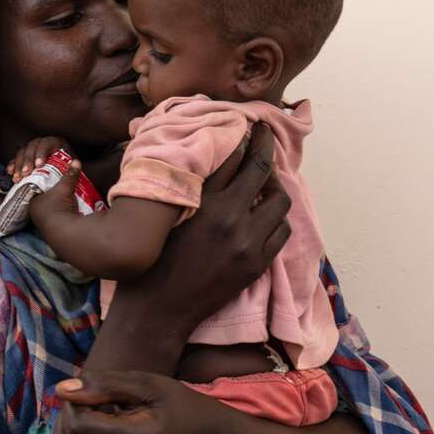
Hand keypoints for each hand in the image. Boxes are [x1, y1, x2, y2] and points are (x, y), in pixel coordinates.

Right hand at [6, 136, 72, 181]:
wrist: (62, 180)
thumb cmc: (68, 175)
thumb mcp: (71, 169)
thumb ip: (72, 168)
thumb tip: (76, 163)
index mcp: (57, 143)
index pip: (47, 143)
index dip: (41, 153)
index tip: (38, 165)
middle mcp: (44, 143)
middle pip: (32, 147)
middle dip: (27, 160)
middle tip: (25, 173)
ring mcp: (33, 150)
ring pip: (22, 152)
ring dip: (18, 164)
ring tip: (17, 177)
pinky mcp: (25, 158)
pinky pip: (16, 158)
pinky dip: (12, 165)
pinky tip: (11, 172)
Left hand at [28, 156, 82, 234]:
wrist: (66, 232)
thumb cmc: (58, 207)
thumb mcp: (64, 188)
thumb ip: (69, 175)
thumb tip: (76, 161)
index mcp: (32, 202)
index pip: (34, 189)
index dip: (41, 182)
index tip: (49, 177)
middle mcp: (35, 213)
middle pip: (42, 199)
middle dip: (50, 193)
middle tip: (58, 186)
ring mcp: (44, 223)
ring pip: (49, 209)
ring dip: (57, 203)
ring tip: (65, 196)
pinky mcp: (54, 229)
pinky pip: (56, 216)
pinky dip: (61, 211)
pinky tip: (69, 208)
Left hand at [52, 370, 375, 433]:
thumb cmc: (182, 407)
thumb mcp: (150, 385)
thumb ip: (105, 386)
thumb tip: (60, 389)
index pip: (75, 427)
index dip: (76, 404)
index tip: (95, 392)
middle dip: (72, 418)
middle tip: (96, 403)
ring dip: (76, 431)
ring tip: (102, 416)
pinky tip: (105, 429)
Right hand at [86, 123, 291, 372]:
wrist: (158, 310)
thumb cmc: (152, 259)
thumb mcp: (165, 213)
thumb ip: (187, 184)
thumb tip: (202, 156)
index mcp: (202, 201)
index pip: (233, 155)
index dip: (244, 135)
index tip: (249, 124)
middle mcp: (229, 218)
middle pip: (261, 169)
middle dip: (266, 146)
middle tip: (265, 135)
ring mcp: (247, 243)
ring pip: (279, 202)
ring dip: (274, 187)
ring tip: (264, 182)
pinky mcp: (256, 264)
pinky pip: (281, 232)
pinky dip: (277, 218)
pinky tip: (266, 214)